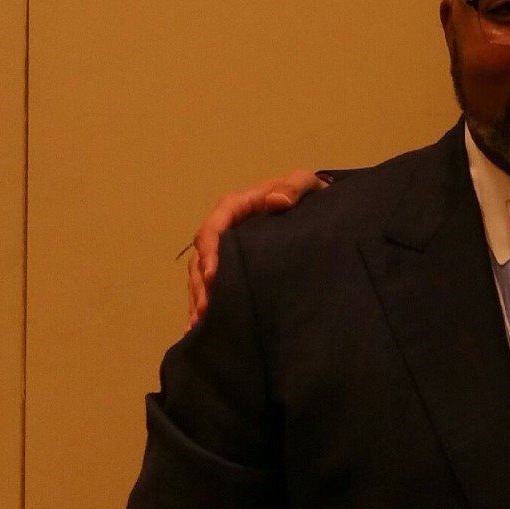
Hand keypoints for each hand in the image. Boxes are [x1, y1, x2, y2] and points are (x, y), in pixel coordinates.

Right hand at [185, 169, 327, 328]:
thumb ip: (294, 187)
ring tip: (199, 324)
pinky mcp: (230, 264)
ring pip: (200, 274)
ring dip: (198, 297)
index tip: (212, 276)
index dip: (209, 252)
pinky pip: (209, 283)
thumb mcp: (304, 182)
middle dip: (200, 284)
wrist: (312, 204)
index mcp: (236, 206)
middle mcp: (224, 228)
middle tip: (205, 310)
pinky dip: (203, 302)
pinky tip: (200, 326)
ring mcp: (225, 248)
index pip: (213, 229)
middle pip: (201, 256)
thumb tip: (276, 201)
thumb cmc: (304, 192)